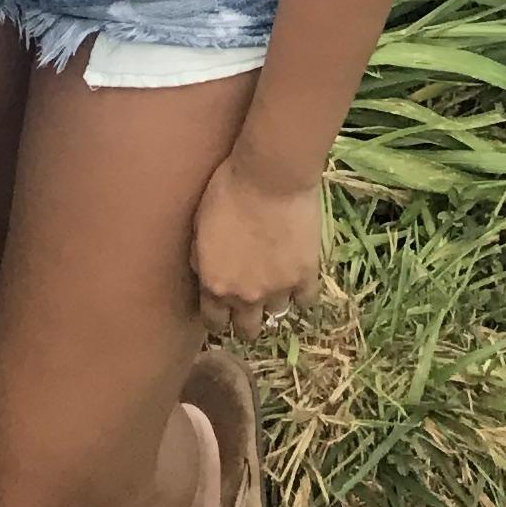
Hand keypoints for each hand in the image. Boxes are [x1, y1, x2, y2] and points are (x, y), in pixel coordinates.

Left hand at [189, 156, 325, 344]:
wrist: (270, 176)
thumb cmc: (227, 190)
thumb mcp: (199, 223)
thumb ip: (200, 256)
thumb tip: (202, 270)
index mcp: (215, 283)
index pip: (214, 322)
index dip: (218, 318)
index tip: (223, 312)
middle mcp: (245, 296)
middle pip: (247, 330)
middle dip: (246, 321)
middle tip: (250, 305)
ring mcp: (277, 289)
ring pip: (277, 316)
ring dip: (274, 303)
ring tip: (276, 287)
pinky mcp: (305, 277)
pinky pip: (306, 300)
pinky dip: (302, 293)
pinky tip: (299, 281)